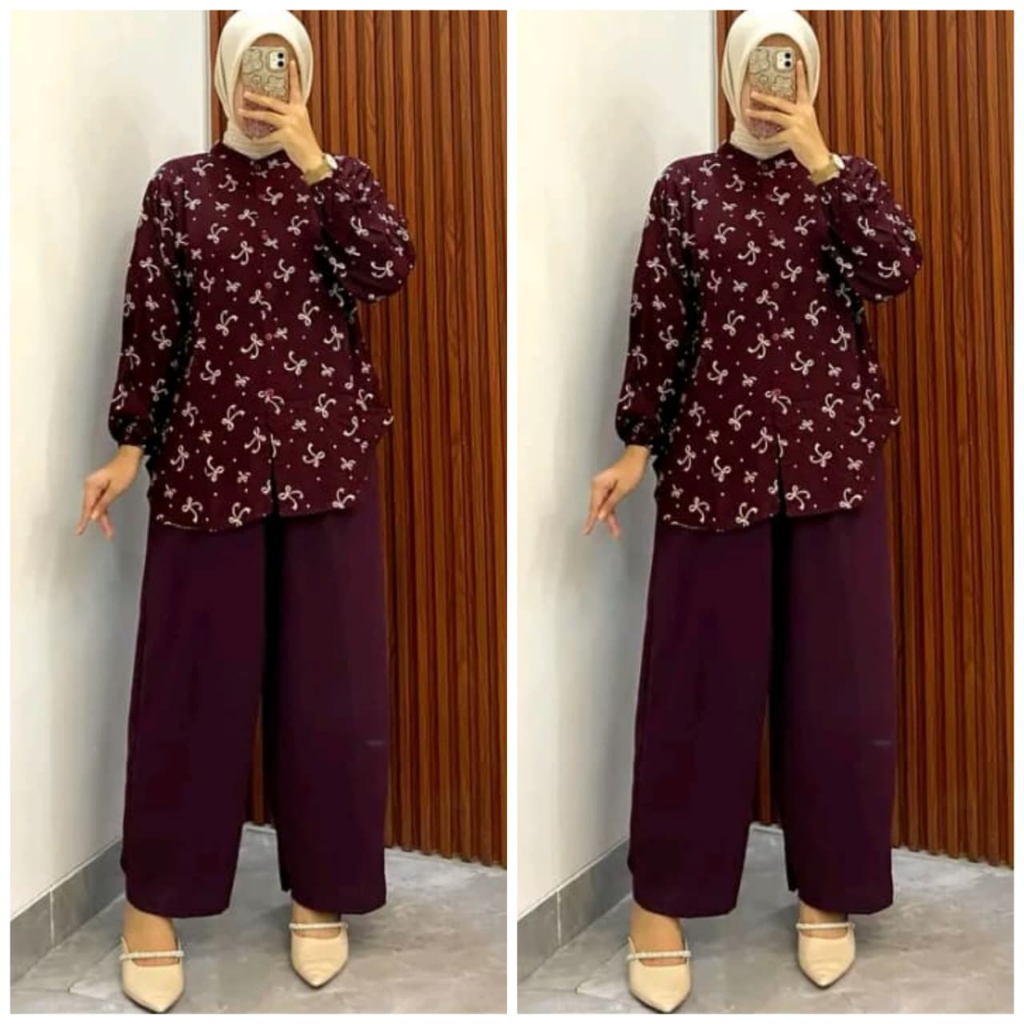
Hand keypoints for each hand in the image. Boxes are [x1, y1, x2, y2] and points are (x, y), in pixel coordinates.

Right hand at [76, 446, 141, 538]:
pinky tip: (106, 520)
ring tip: (109, 531)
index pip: (87, 507)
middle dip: (100, 521)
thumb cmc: (125, 469)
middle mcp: (90, 486)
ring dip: (103, 518)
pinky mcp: (101, 487)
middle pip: (92, 508)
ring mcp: (95, 486)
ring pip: (97, 506)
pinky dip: (104, 510)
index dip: (84, 520)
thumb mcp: (116, 489)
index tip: (79, 531)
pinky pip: (100, 501)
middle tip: (108, 533)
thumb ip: (104, 503)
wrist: (130, 457)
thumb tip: (93, 515)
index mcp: (91, 485)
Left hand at [239, 59, 324, 173]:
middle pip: (273, 102)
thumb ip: (290, 117)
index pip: (296, 89)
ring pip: (267, 115)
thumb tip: (274, 114)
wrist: (314, 160)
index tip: (290, 62)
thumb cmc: (306, 145)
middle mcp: (296, 114)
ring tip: (242, 110)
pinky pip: (268, 135)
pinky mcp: (286, 135)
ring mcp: (291, 124)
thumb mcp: (301, 126)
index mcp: (300, 110)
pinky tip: (253, 138)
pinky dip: (260, 138)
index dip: (293, 75)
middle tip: (246, 93)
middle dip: (258, 97)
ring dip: (252, 113)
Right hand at [584, 445, 649, 538]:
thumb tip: (600, 515)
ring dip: (609, 517)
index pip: (594, 507)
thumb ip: (610, 503)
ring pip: (603, 506)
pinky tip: (613, 519)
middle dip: (606, 521)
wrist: (637, 456)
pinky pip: (607, 501)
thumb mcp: (622, 489)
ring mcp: (602, 486)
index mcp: (598, 485)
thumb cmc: (632, 469)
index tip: (586, 531)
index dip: (591, 520)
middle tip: (615, 532)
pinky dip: (610, 510)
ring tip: (616, 530)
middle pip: (599, 507)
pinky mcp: (607, 487)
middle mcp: (597, 485)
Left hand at [745, 58, 831, 173]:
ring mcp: (798, 124)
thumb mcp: (806, 125)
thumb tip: (780, 116)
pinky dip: (765, 139)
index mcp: (807, 109)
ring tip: (748, 111)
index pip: (803, 88)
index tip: (796, 62)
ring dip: (759, 113)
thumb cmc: (811, 143)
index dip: (800, 75)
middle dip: (765, 97)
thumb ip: (796, 117)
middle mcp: (803, 113)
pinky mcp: (793, 136)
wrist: (819, 157)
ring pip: (774, 115)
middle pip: (781, 101)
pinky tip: (758, 139)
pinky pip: (774, 137)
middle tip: (753, 93)